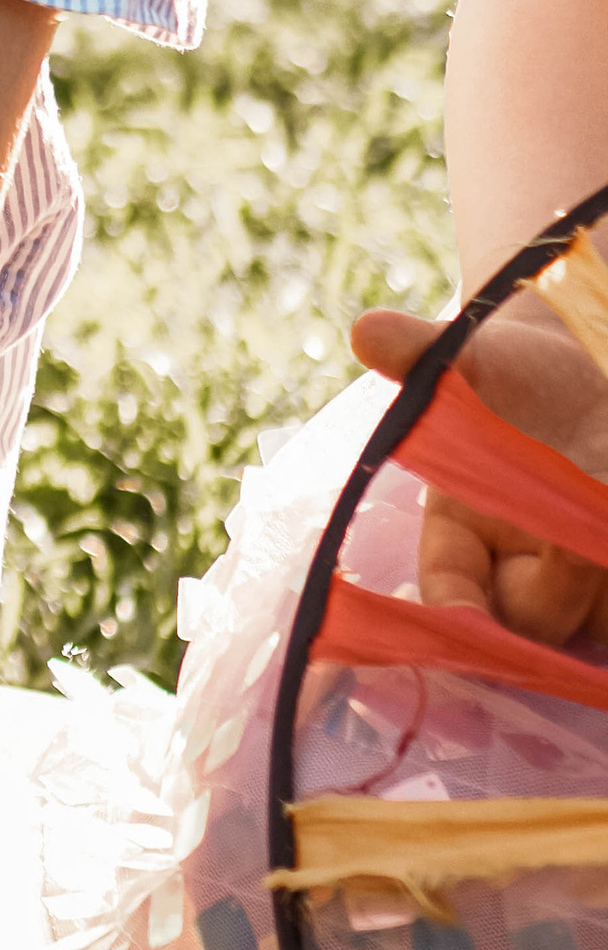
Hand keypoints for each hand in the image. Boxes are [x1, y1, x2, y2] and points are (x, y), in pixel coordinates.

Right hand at [352, 298, 607, 645]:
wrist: (585, 367)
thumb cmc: (519, 369)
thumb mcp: (475, 356)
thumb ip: (421, 353)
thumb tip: (365, 332)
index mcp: (461, 532)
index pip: (450, 588)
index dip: (456, 610)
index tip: (467, 616)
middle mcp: (520, 568)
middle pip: (531, 617)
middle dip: (556, 585)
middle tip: (579, 544)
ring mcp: (582, 582)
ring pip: (592, 616)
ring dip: (599, 582)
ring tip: (602, 519)